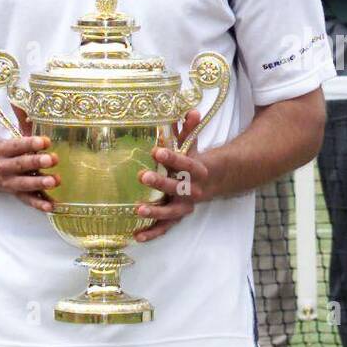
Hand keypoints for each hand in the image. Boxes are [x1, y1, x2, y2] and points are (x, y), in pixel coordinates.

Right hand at [0, 106, 57, 213]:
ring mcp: (8, 181)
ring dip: (39, 183)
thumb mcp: (4, 134)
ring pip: (24, 184)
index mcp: (2, 149)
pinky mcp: (13, 192)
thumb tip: (22, 98)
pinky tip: (51, 206)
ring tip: (55, 181)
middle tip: (53, 159)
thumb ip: (18, 118)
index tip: (45, 141)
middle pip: (21, 165)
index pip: (17, 146)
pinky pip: (26, 199)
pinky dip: (38, 203)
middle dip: (37, 162)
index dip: (30, 143)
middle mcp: (4, 167)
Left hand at [134, 111, 210, 241]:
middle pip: (177, 188)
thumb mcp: (192, 145)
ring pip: (171, 212)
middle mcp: (192, 191)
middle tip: (143, 176)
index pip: (185, 164)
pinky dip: (152, 233)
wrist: (209, 184)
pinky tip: (136, 236)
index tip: (156, 152)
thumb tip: (191, 110)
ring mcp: (184, 207)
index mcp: (197, 171)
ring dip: (155, 212)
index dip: (172, 158)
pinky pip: (164, 228)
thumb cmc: (193, 162)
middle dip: (160, 183)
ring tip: (138, 210)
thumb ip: (189, 129)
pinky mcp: (176, 218)